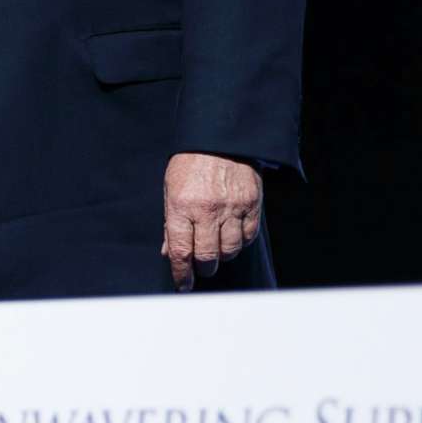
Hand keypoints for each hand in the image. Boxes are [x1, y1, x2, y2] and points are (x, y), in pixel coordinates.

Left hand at [162, 153, 262, 290]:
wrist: (221, 137)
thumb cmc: (191, 164)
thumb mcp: (171, 190)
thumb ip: (170, 223)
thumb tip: (169, 253)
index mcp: (181, 206)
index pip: (180, 251)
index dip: (181, 274)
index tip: (183, 285)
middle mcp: (207, 210)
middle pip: (207, 256)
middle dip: (203, 268)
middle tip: (202, 268)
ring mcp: (232, 208)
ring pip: (230, 250)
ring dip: (222, 256)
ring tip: (217, 250)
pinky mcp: (252, 204)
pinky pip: (248, 237)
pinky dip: (240, 243)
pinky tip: (232, 237)